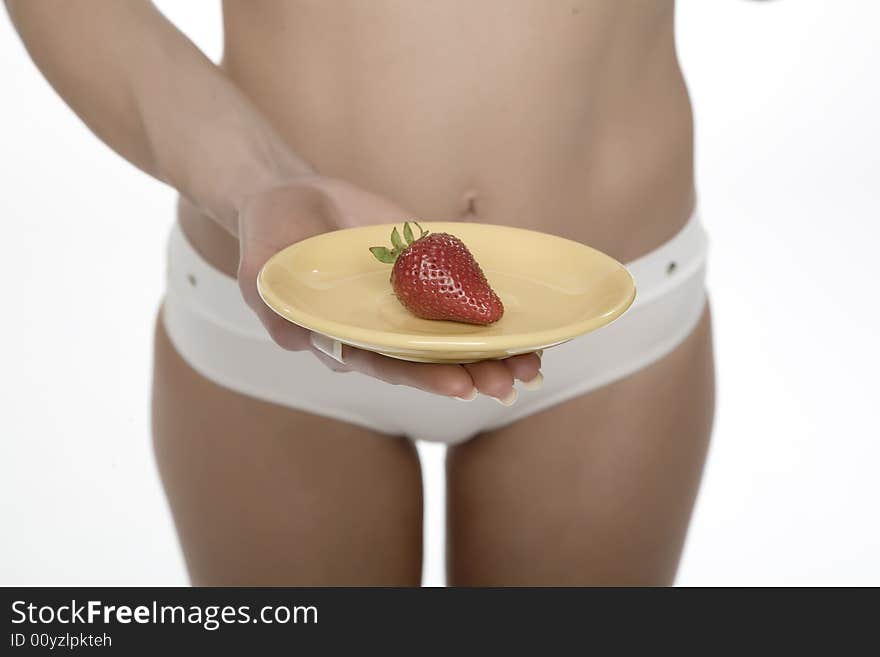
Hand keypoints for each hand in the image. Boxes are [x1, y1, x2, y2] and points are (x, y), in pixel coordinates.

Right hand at [236, 176, 541, 401]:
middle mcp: (384, 328)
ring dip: (493, 350)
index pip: (389, 366)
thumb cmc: (271, 237)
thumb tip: (296, 342)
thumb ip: (274, 308)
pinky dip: (494, 303)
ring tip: (532, 363)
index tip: (461, 387)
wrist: (295, 198)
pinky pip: (464, 288)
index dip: (424, 379)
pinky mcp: (428, 269)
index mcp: (348, 339)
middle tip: (509, 384)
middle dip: (472, 372)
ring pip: (455, 331)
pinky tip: (530, 315)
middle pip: (431, 358)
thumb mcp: (262, 270)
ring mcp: (409, 301)